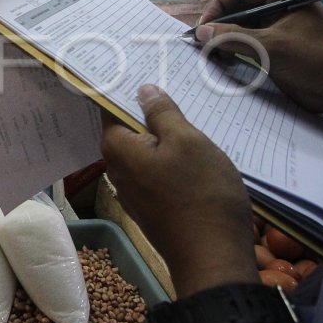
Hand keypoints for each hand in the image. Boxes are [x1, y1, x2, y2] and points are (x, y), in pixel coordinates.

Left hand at [101, 85, 256, 297]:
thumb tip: (142, 90)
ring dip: (161, 133)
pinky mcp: (153, 205)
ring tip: (185, 109)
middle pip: (127, 128)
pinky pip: (156, 169)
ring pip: (145, 149)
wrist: (214, 257)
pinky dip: (169, 156)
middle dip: (144, 108)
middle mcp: (118, 169)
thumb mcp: (187, 141)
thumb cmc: (201, 193)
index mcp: (117, 148)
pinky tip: (191, 148)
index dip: (121, 86)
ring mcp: (135, 190)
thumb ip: (162, 113)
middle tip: (167, 81)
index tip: (133, 65)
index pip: (108, 106)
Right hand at [194, 0, 322, 116]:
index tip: (201, 27)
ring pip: (244, 28)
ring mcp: (281, 29)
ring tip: (210, 54)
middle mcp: (282, 8)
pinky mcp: (280, 49)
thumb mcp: (272, 48)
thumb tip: (200, 32)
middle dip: (220, 25)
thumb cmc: (315, 61)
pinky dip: (236, 51)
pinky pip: (252, 44)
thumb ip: (234, 38)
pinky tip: (224, 61)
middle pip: (241, 9)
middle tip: (200, 43)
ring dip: (226, 39)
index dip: (218, 6)